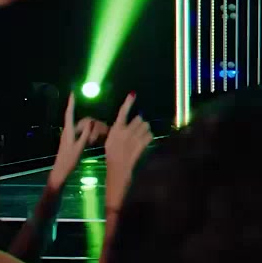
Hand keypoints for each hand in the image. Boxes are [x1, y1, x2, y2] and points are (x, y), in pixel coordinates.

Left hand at [47, 93, 107, 191]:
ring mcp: (71, 136)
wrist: (61, 171)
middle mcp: (69, 131)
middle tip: (95, 138)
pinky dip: (90, 135)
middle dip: (91, 125)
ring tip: (94, 142)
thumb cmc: (68, 160)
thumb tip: (91, 123)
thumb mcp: (78, 148)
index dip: (71, 103)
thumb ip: (85, 135)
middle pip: (82, 122)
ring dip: (91, 132)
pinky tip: (94, 142)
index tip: (72, 93)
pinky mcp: (73, 140)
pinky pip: (84, 133)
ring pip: (84, 128)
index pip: (69, 114)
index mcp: (68, 131)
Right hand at [104, 94, 151, 210]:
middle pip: (139, 119)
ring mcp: (133, 138)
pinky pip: (150, 135)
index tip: (133, 94)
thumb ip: (119, 130)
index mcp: (115, 129)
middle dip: (140, 124)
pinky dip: (148, 138)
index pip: (122, 112)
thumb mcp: (111, 140)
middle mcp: (124, 131)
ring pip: (146, 126)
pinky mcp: (141, 144)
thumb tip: (132, 121)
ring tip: (140, 138)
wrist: (117, 168)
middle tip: (137, 131)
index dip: (128, 103)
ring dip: (145, 130)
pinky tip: (144, 143)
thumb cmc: (112, 155)